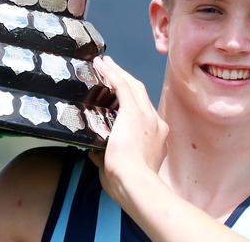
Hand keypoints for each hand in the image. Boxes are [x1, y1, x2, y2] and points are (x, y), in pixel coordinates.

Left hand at [89, 56, 168, 201]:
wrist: (136, 184)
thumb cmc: (128, 184)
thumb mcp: (117, 168)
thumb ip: (107, 156)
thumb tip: (93, 150)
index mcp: (155, 138)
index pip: (143, 113)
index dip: (131, 102)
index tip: (119, 99)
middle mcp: (156, 123)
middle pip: (141, 94)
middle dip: (126, 80)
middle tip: (113, 70)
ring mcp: (147, 116)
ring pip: (133, 86)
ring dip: (118, 73)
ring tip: (105, 63)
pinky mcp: (134, 111)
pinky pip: (122, 85)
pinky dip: (112, 73)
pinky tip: (102, 64)